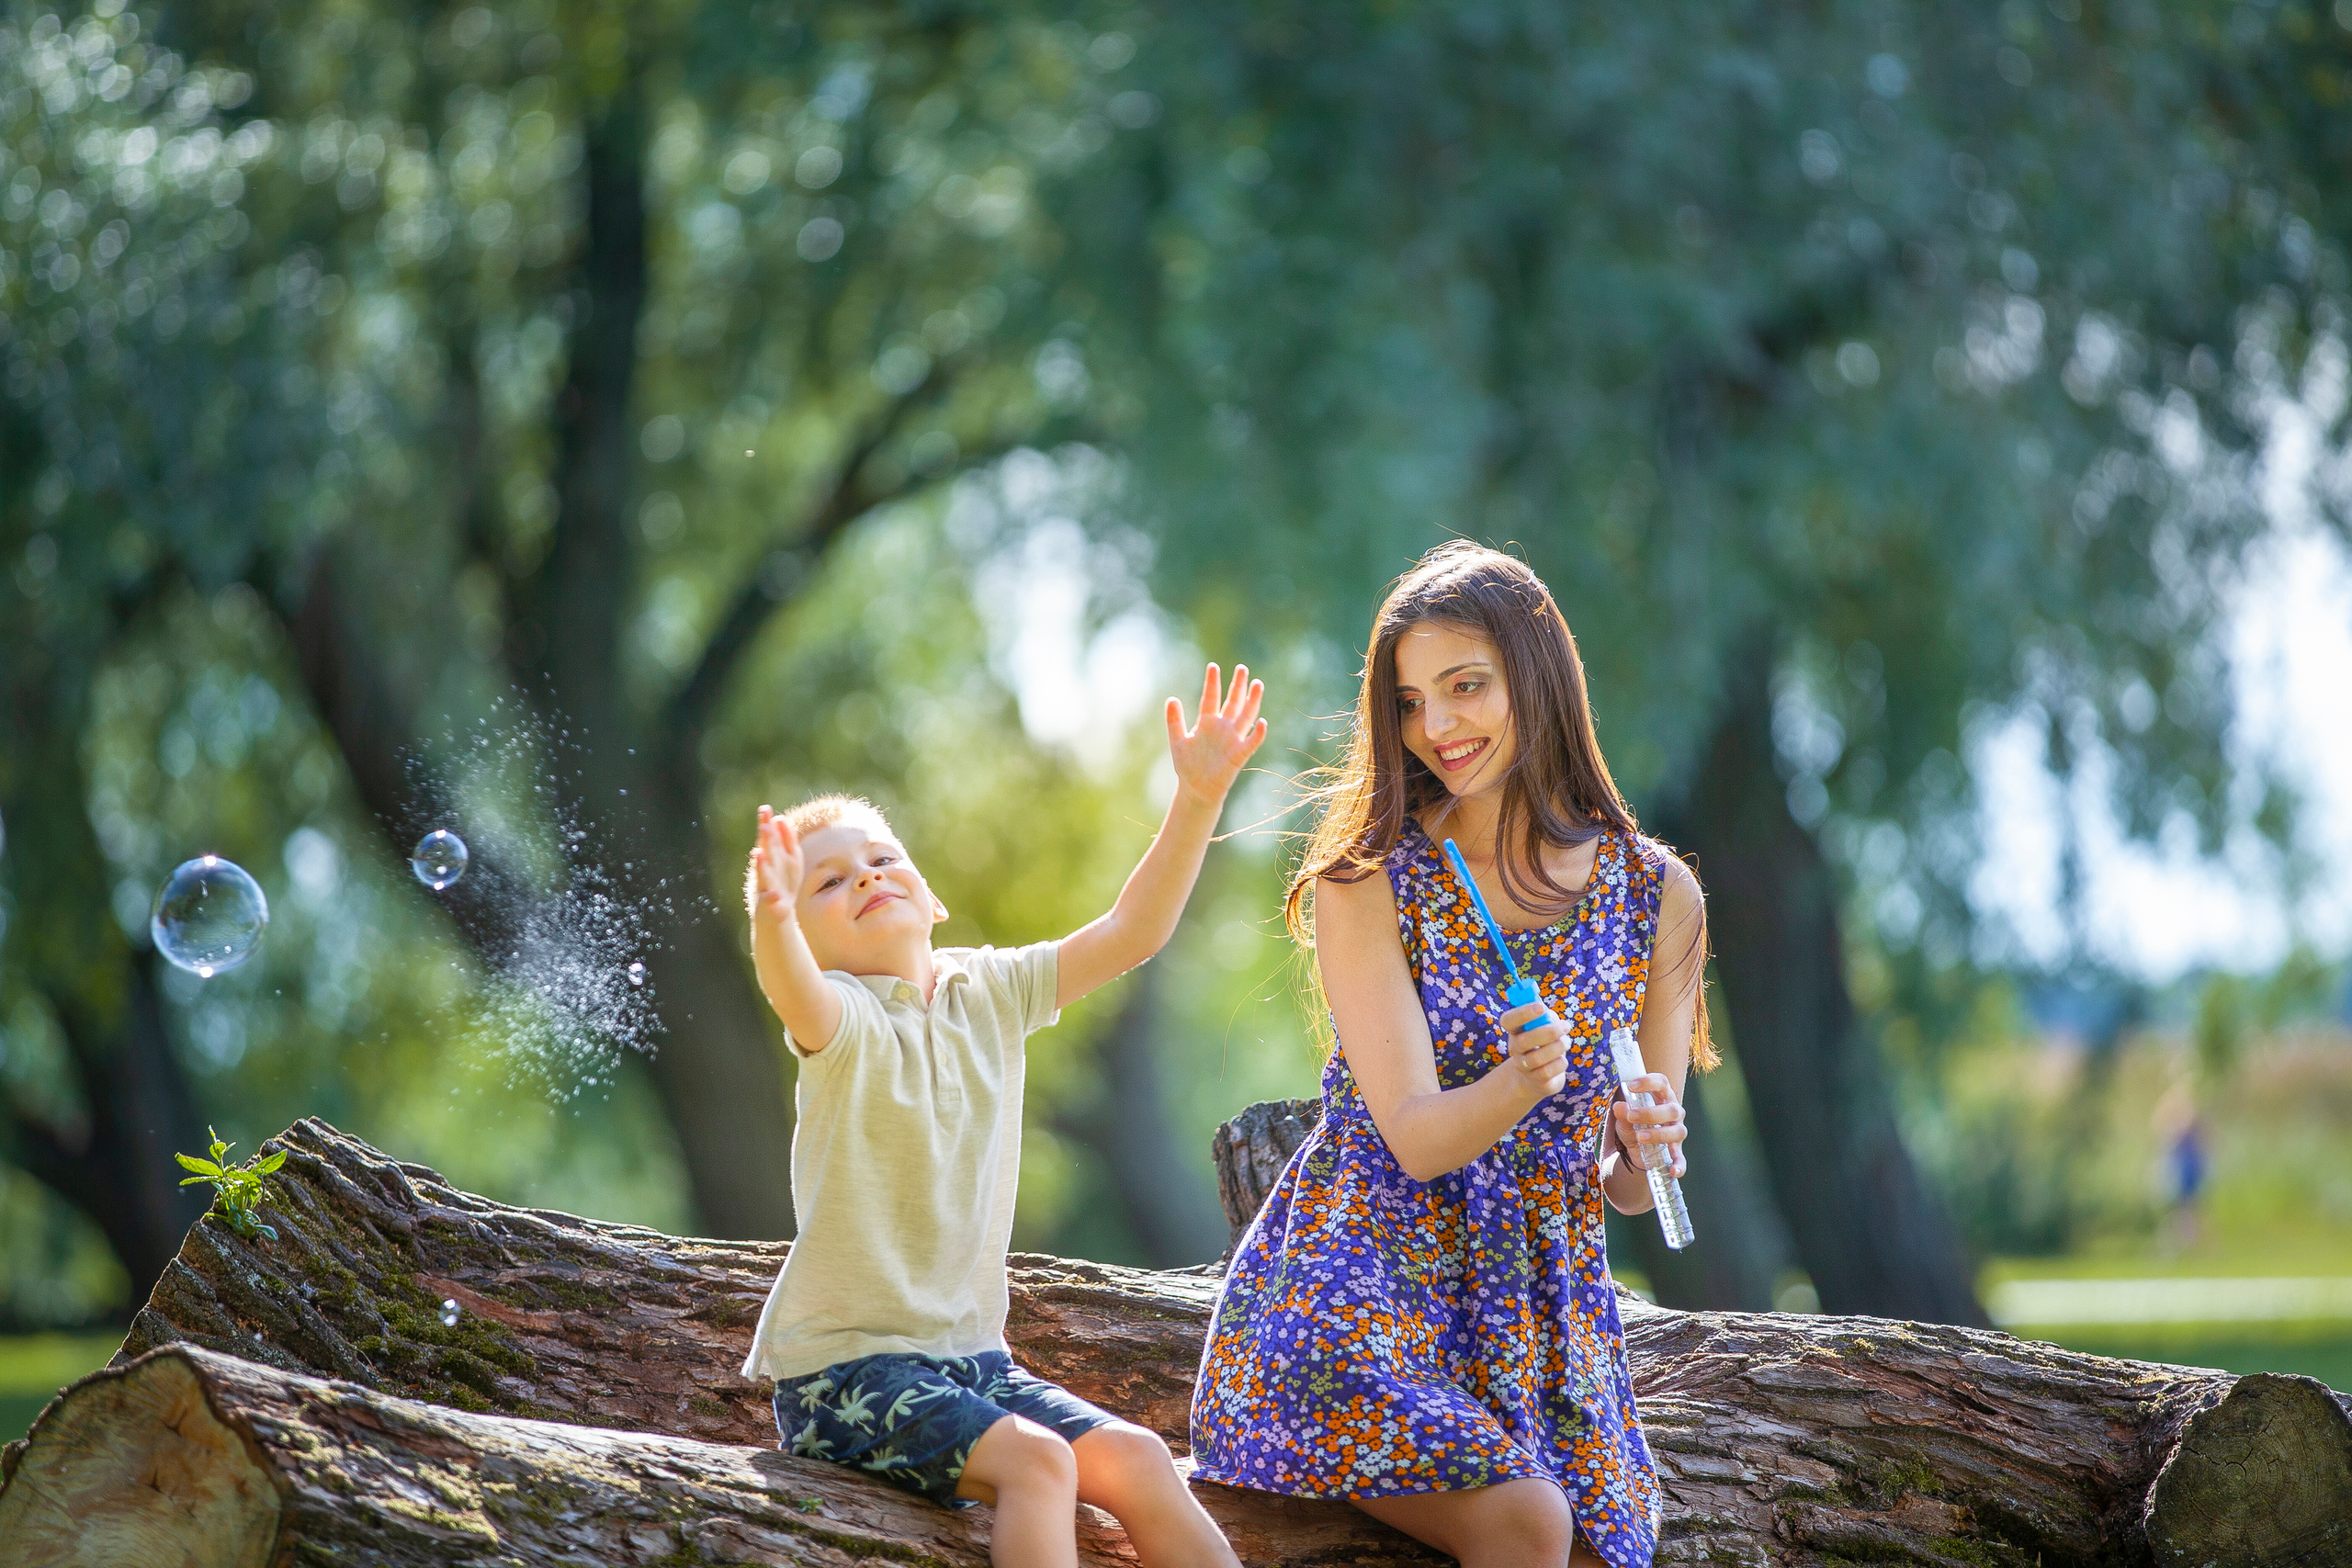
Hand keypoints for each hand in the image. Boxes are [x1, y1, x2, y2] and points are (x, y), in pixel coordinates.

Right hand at [745, 805, 802, 927]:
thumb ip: (785, 839)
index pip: (769, 839)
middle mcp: (767, 870)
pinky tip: (774, 895)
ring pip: (764, 875)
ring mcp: (767, 887)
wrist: (776, 914)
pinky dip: (772, 898)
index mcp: (773, 859)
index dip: (767, 824)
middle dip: (765, 840)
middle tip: (764, 825)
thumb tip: (780, 817)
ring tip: (758, 854)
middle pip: (767, 853)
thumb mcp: (787, 859)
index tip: (765, 808)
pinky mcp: (770, 905)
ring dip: (761, 865)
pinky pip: (770, 901)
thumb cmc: (781, 883)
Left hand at [1165, 662, 1267, 805]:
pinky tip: (1262, 723)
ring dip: (1252, 701)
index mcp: (1207, 723)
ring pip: (1246, 716)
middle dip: (1237, 686)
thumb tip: (1171, 699)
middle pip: (1232, 702)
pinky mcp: (1239, 755)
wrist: (1197, 790)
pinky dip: (1257, 734)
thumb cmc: (1188, 766)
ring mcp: (1232, 739)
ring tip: (1257, 684)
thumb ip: (1175, 721)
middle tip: (1242, 668)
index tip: (1213, 666)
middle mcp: (1222, 727)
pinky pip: (1251, 742)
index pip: (1211, 698)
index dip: (1212, 683)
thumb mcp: (1177, 741)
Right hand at [1499, 999, 1568, 1102]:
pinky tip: (1561, 1059)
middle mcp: (1515, 1049)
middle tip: (1565, 1026)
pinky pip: (1548, 1071)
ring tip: (1565, 1043)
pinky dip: (1560, 1063)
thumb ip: (1546, 1017)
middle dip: (1548, 1032)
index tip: (1541, 1007)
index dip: (1522, 1013)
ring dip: (1556, 1048)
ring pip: (1536, 1058)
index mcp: (1515, 1031)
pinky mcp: (1536, 1081)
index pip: (1508, 1020)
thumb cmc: (1544, 1043)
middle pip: (1523, 1041)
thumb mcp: (1545, 1026)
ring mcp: (1524, 1066)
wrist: (1538, 1076)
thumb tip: (1548, 1015)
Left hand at [1611, 1073, 1687, 1177]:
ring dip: (1659, 1134)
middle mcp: (1674, 1112)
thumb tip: (1620, 1107)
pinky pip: (1681, 1158)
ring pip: (1677, 1131)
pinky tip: (1673, 1171)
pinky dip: (1679, 1165)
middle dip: (1651, 1113)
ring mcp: (1677, 1131)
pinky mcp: (1676, 1151)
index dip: (1649, 1082)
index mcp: (1662, 1097)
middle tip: (1631, 1116)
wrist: (1637, 1148)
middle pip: (1671, 1109)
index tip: (1631, 1086)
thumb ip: (1622, 1113)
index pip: (1661, 1083)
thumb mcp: (1624, 1119)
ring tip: (1640, 1137)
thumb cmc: (1633, 1124)